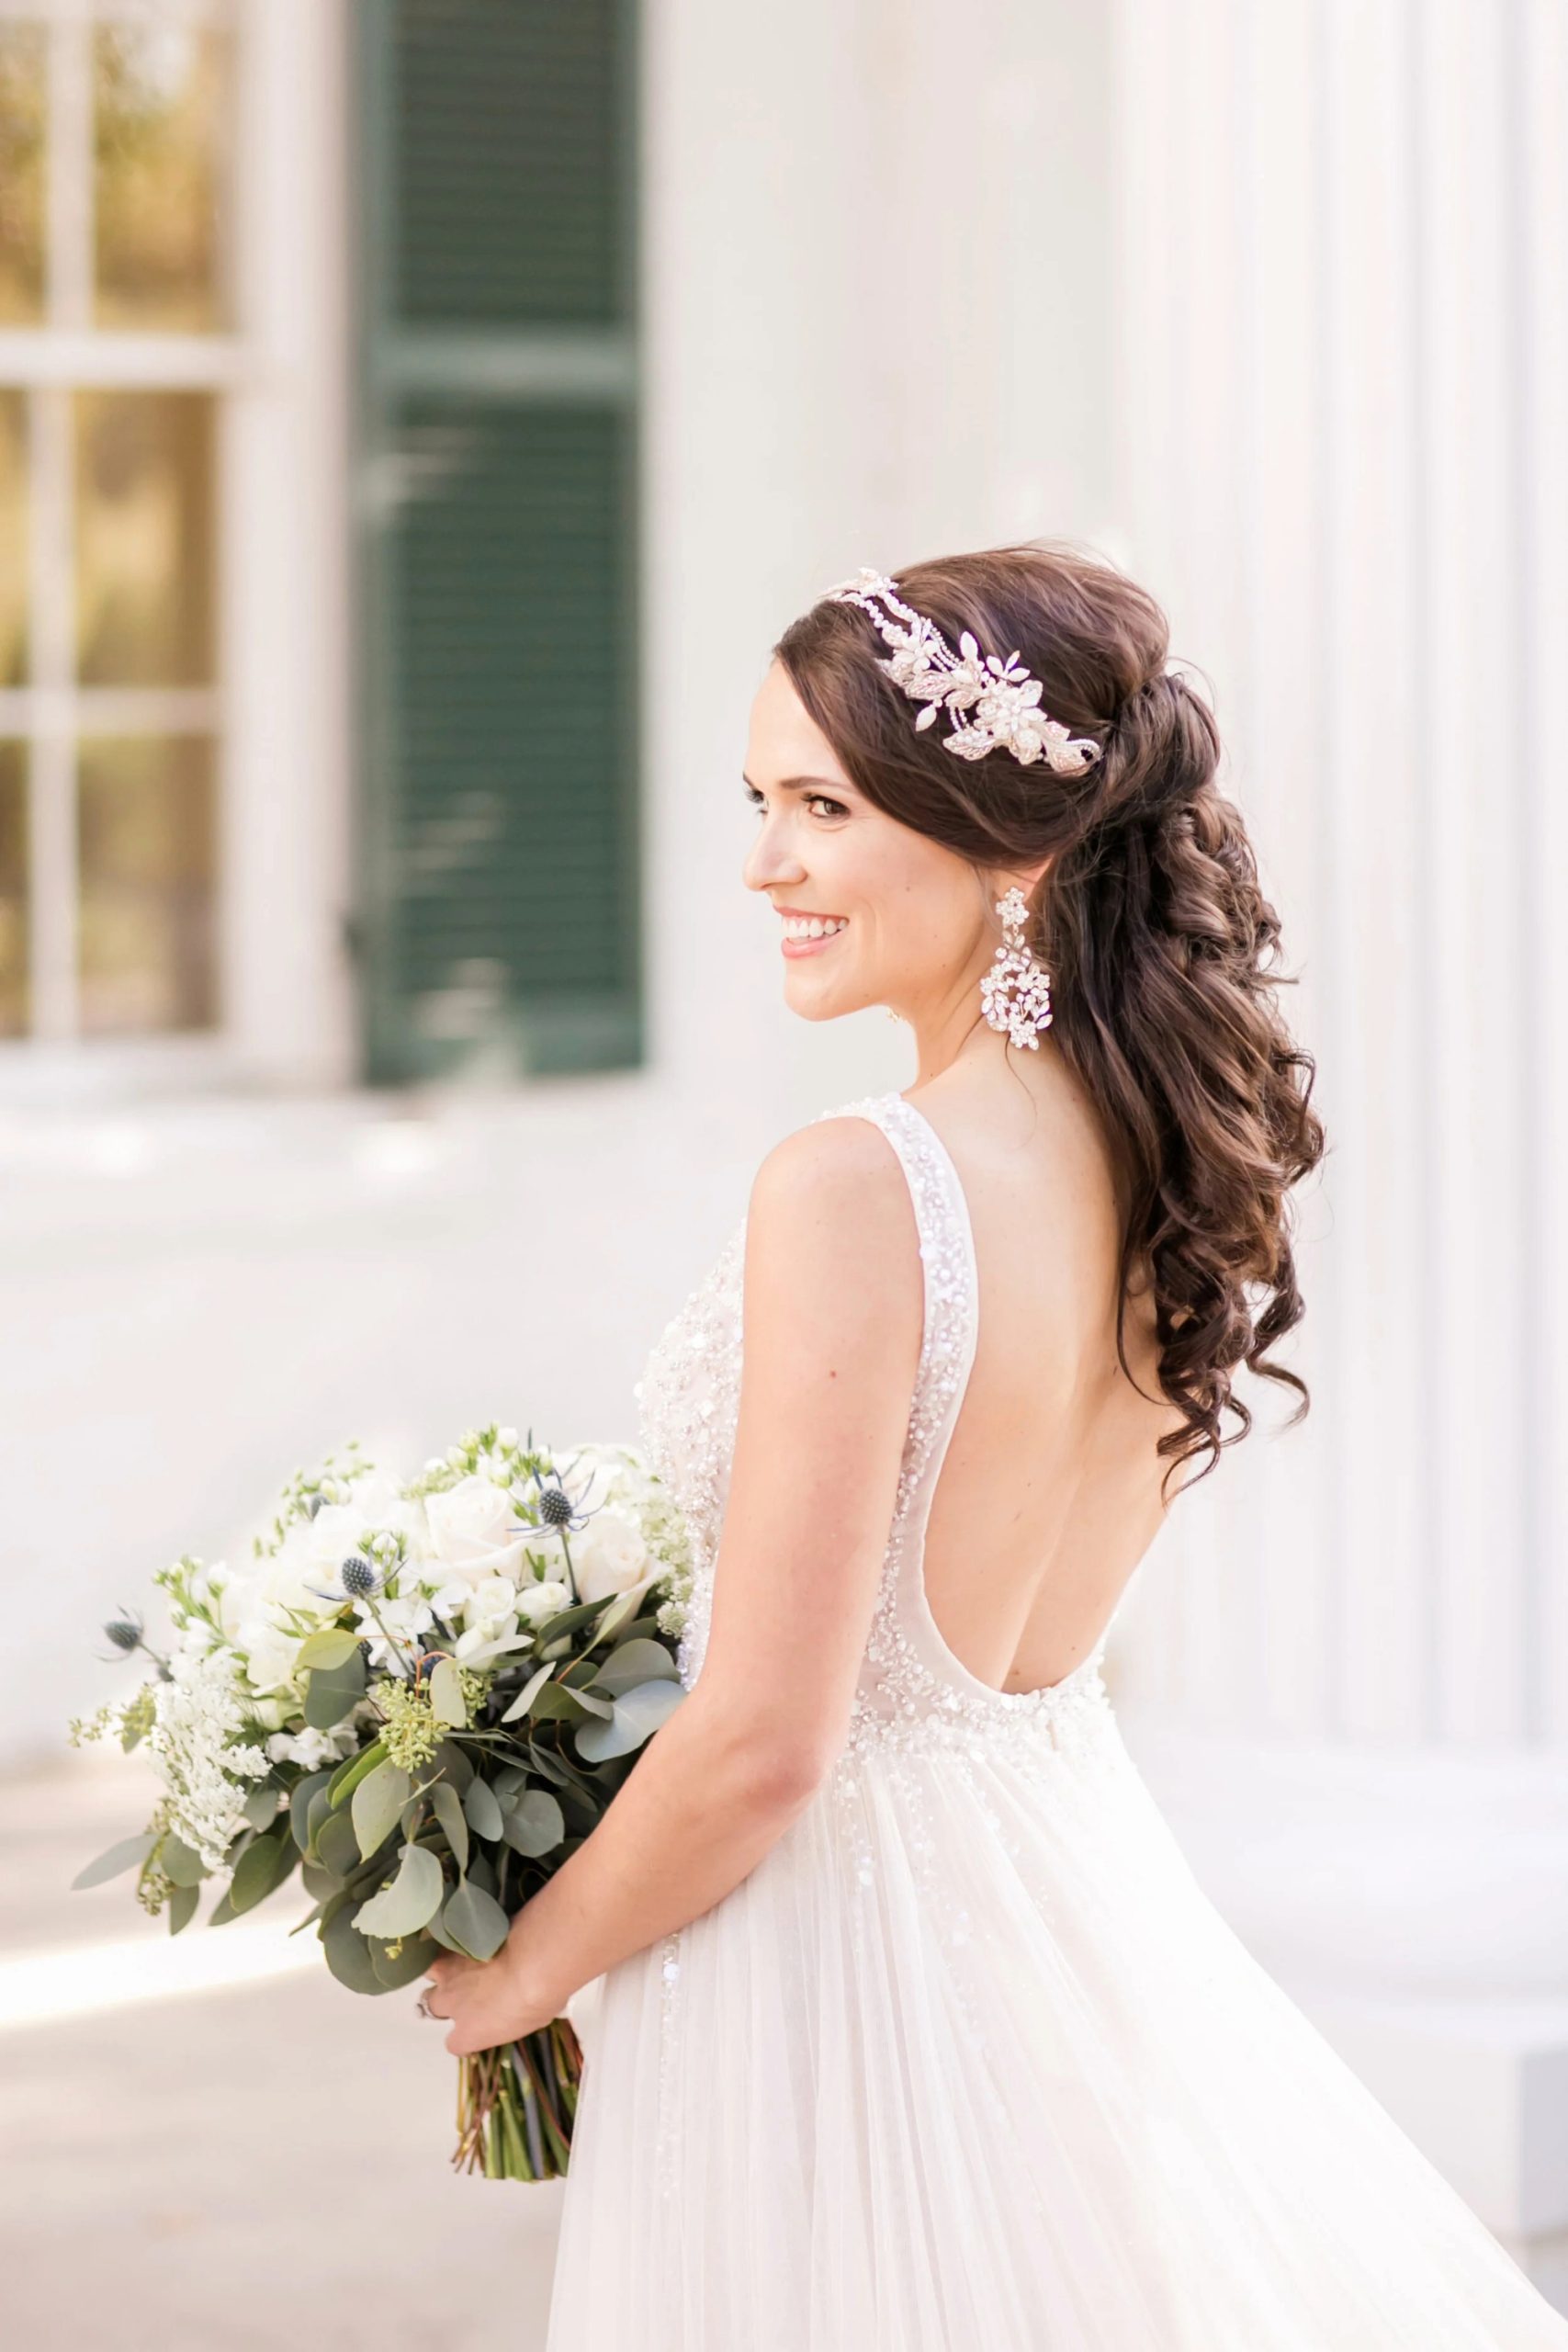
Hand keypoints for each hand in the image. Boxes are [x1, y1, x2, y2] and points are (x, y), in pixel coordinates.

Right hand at [420, 1929, 559, 2056]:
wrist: (534, 1960)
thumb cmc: (540, 1999)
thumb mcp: (530, 2020)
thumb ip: (511, 2019)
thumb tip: (516, 2010)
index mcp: (469, 2033)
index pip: (454, 2043)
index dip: (465, 2035)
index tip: (478, 2027)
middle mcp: (452, 2003)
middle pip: (432, 2005)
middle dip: (446, 1999)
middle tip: (466, 1990)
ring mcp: (450, 1971)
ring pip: (430, 1971)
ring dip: (441, 1969)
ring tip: (459, 1960)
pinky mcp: (455, 1943)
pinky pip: (441, 1944)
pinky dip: (450, 1943)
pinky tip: (465, 1935)